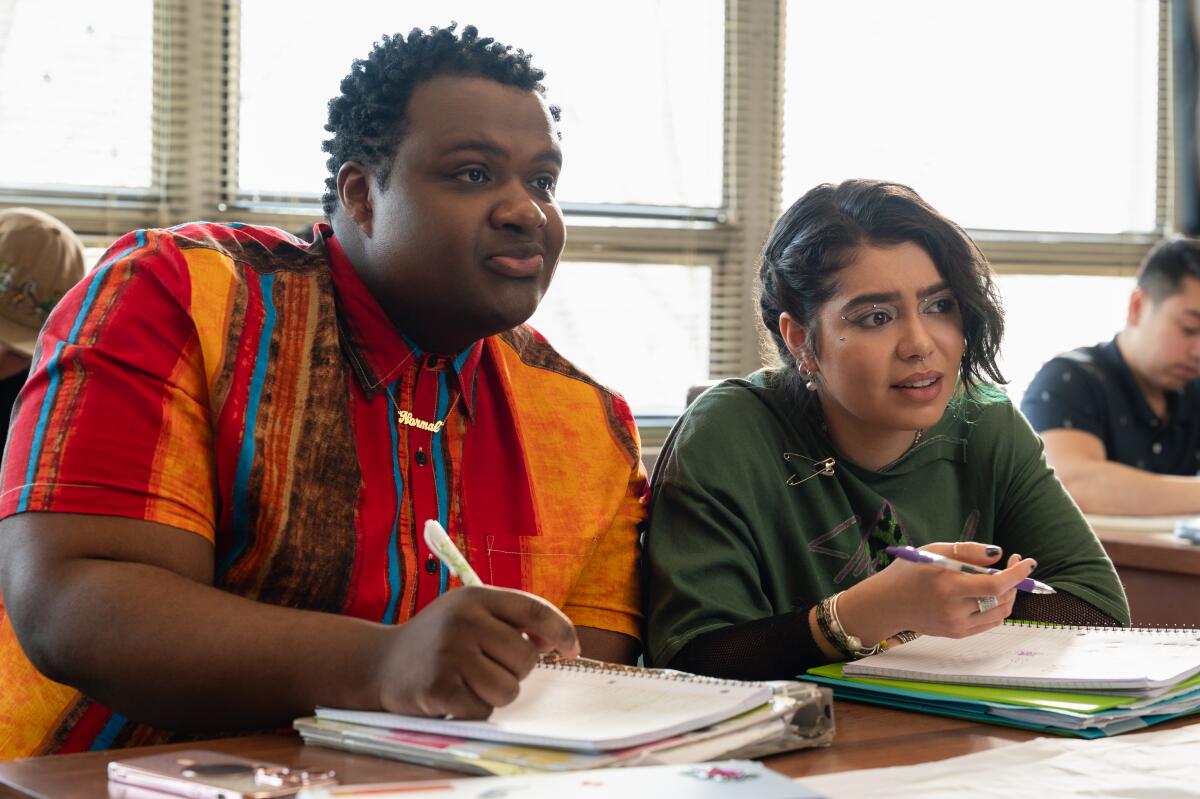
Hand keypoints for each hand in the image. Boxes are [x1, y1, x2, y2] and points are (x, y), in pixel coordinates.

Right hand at [375, 586, 578, 719]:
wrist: (379, 662)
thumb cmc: (439, 640)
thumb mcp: (471, 615)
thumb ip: (512, 622)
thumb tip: (555, 642)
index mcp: (476, 596)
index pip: (534, 610)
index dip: (561, 631)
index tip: (573, 651)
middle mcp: (463, 620)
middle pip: (525, 659)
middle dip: (515, 672)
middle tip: (487, 667)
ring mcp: (449, 653)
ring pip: (508, 689)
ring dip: (494, 694)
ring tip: (468, 681)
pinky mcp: (438, 687)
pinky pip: (482, 710)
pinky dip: (473, 710)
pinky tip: (452, 695)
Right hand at [836, 542, 1036, 643]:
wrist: (886, 604)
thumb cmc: (908, 572)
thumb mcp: (933, 551)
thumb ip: (967, 551)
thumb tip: (998, 554)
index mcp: (948, 586)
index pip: (994, 585)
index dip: (1016, 574)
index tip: (1027, 562)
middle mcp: (954, 609)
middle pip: (1001, 599)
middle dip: (1014, 580)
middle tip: (1012, 564)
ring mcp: (957, 625)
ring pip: (999, 612)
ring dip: (1008, 595)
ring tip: (1002, 580)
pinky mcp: (957, 633)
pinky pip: (989, 623)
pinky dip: (997, 608)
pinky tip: (991, 595)